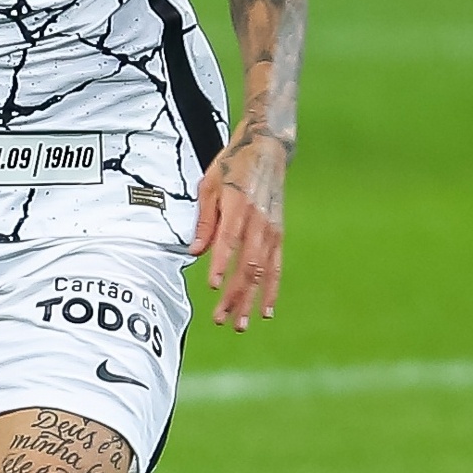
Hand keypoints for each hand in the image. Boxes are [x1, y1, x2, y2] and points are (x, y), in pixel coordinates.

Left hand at [190, 124, 287, 330]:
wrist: (268, 148)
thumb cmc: (232, 166)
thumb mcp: (208, 184)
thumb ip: (203, 220)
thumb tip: (194, 251)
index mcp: (238, 207)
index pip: (228, 242)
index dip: (220, 265)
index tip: (211, 286)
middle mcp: (258, 222)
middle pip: (247, 265)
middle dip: (233, 295)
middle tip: (220, 319)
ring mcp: (272, 230)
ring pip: (262, 272)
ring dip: (250, 300)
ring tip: (239, 324)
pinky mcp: (278, 234)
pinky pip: (276, 267)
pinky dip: (271, 290)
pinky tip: (266, 311)